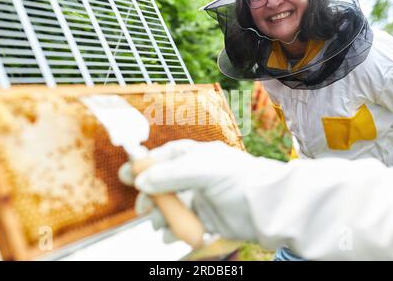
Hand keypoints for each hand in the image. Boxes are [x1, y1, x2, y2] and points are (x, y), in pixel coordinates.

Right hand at [119, 139, 284, 241]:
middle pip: (160, 186)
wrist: (267, 207)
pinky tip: (173, 236)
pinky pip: (182, 226)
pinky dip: (175, 232)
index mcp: (194, 157)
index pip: (161, 158)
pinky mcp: (205, 219)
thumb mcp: (203, 169)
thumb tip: (141, 181)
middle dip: (150, 197)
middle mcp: (194, 176)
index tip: (126, 175)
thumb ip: (170, 174)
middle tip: (145, 208)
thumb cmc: (239, 179)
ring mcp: (199, 199)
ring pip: (169, 208)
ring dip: (161, 218)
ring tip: (160, 225)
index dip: (143, 166)